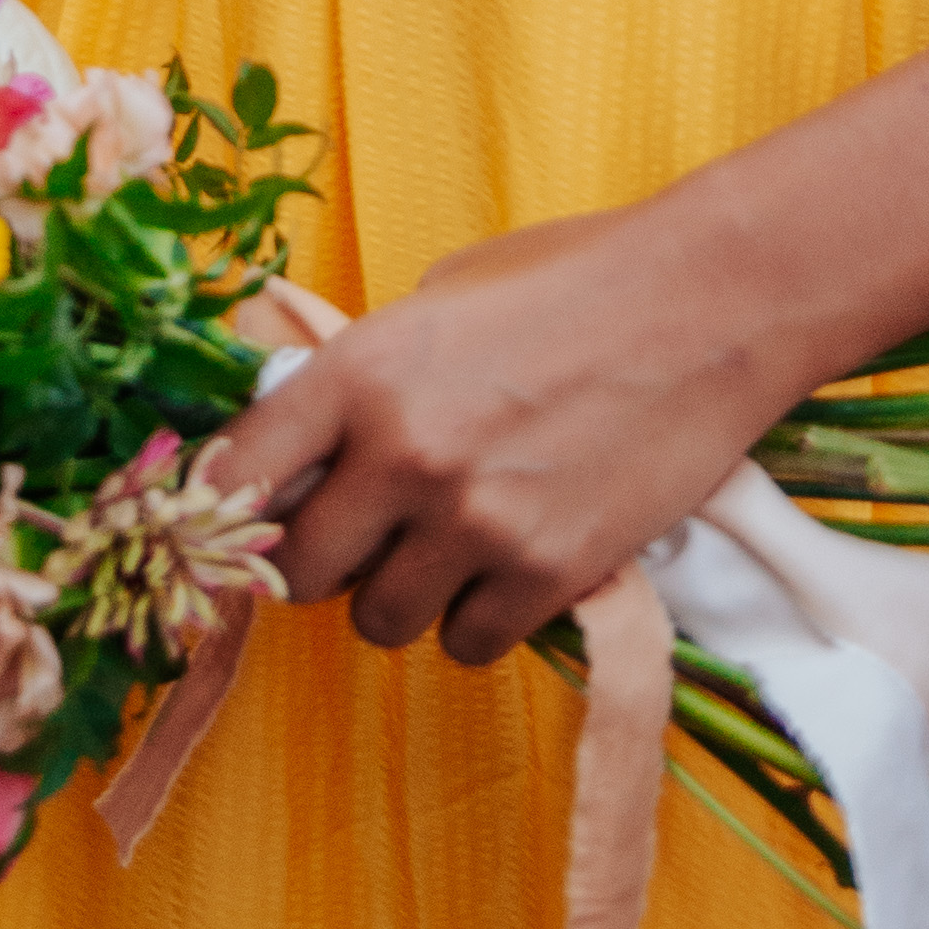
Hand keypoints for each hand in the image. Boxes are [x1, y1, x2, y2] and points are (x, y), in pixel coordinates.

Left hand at [208, 201, 782, 667]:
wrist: (707, 303)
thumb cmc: (570, 284)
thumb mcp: (437, 303)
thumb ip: (363, 382)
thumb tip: (298, 458)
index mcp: (359, 373)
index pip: (231, 479)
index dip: (221, 516)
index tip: (235, 530)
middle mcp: (403, 454)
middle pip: (298, 574)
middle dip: (327, 560)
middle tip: (372, 532)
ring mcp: (475, 521)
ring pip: (381, 622)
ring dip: (407, 594)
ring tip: (457, 540)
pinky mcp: (548, 572)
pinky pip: (469, 644)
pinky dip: (483, 618)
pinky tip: (515, 561)